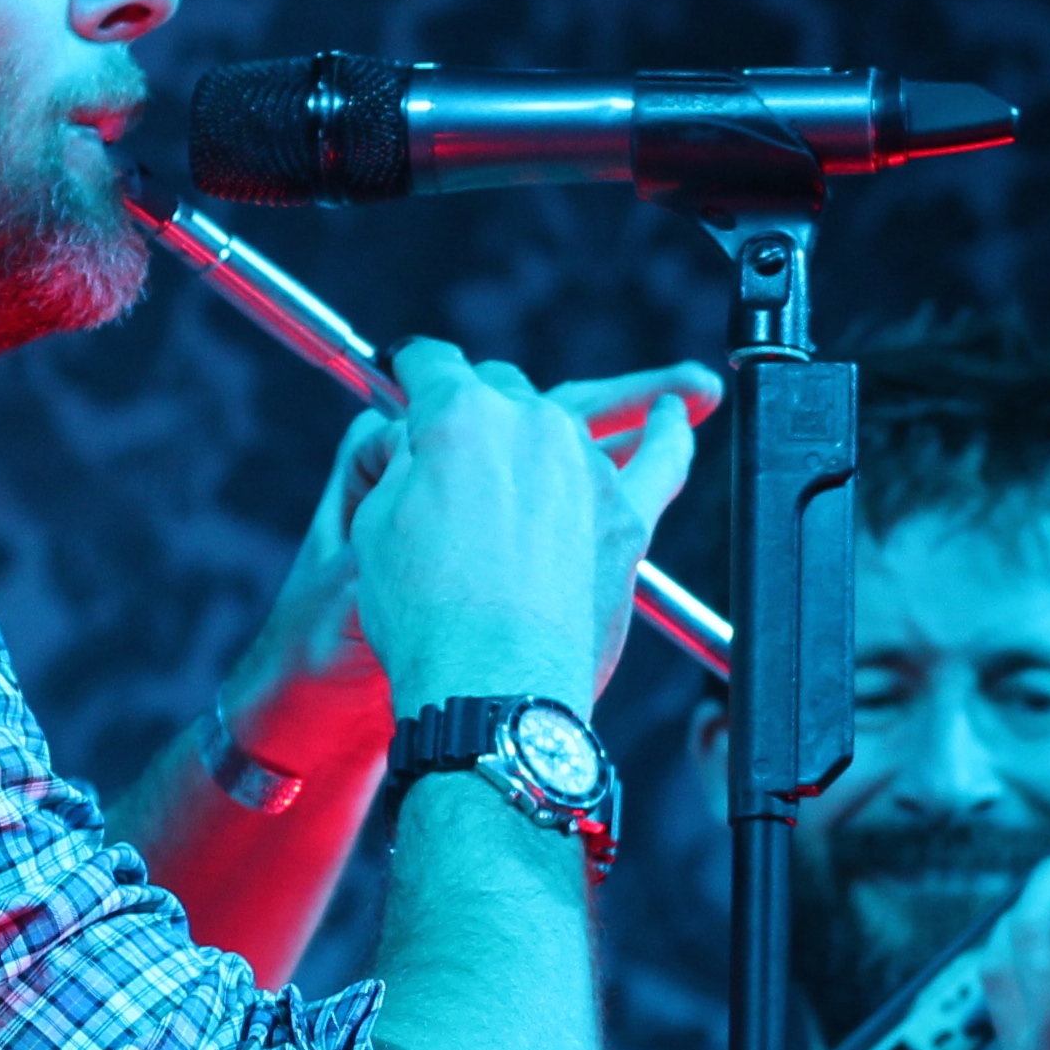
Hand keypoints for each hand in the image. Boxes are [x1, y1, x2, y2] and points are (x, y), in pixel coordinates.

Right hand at [341, 345, 708, 717]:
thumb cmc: (425, 616)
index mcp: (459, 416)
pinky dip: (670, 432)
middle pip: (502, 389)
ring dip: (551, 427)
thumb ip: (406, 466)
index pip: (433, 365)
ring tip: (544, 439)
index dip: (413, 366)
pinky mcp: (628, 515)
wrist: (493, 684)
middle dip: (477, 405)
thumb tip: (425, 449)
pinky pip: (662, 459)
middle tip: (461, 445)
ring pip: (568, 421)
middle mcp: (531, 425)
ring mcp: (587, 467)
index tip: (408, 371)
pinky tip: (675, 412)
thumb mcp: (374, 525)